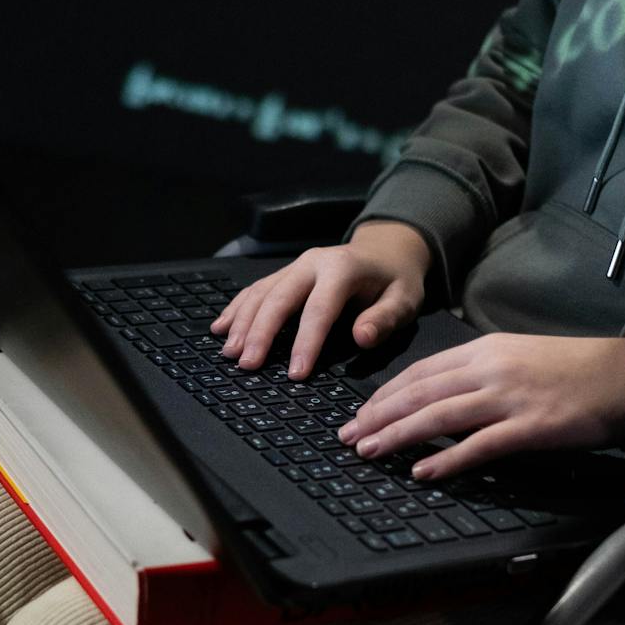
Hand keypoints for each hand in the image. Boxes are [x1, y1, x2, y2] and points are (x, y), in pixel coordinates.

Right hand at [210, 223, 432, 378]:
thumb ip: (384, 319)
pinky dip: (236, 309)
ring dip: (242, 323)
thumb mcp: (404, 300)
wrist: (386, 251)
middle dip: (260, 333)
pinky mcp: (284, 273)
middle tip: (248, 365)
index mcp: (342, 268)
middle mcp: (312, 263)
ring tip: (230, 353)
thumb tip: (362, 337)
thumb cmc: (395, 281)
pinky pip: (255, 290)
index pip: (319, 309)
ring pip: (260, 293)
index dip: (306, 342)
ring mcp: (295, 266)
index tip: (296, 373)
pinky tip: (221, 328)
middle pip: (278, 298)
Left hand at [338, 333, 624, 478]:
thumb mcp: (518, 356)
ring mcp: (509, 398)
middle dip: (378, 415)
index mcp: (484, 350)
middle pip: (420, 392)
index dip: (385, 394)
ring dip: (398, 435)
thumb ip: (479, 373)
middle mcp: (490, 370)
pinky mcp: (530, 427)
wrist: (623, 376)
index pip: (420, 371)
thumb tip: (442, 395)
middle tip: (348, 436)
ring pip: (439, 416)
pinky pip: (479, 445)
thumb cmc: (573, 370)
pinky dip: (447, 460)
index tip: (360, 412)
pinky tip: (423, 471)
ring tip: (370, 451)